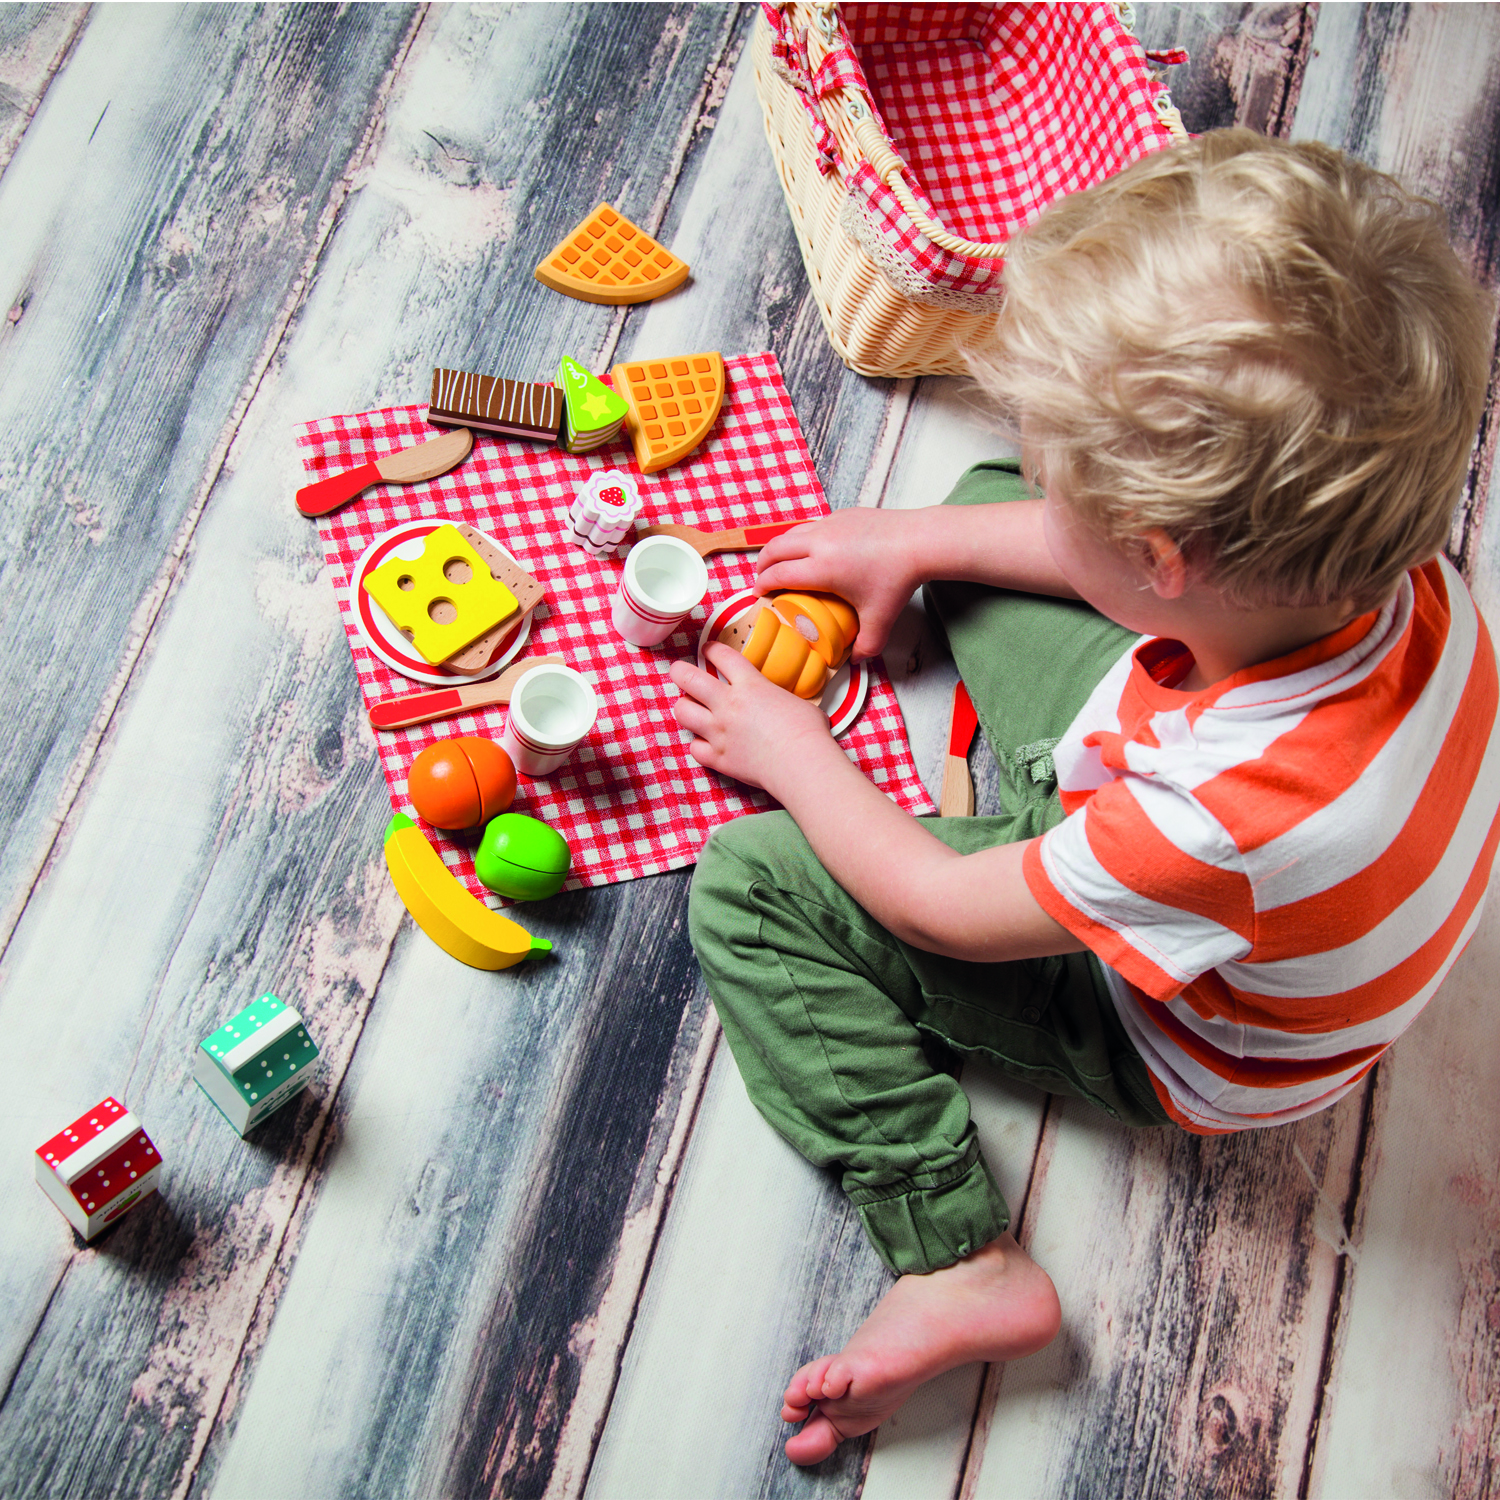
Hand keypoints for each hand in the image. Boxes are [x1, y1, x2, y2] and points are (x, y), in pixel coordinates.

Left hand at [669, 644, 834, 794]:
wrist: (801, 764)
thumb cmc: (807, 732)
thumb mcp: (796, 701)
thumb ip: (778, 698)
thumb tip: (782, 704)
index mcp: (750, 685)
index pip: (721, 656)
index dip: (711, 649)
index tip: (708, 649)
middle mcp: (728, 705)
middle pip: (688, 678)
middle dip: (679, 671)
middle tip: (680, 672)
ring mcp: (719, 732)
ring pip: (682, 712)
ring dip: (684, 707)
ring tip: (690, 708)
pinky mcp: (718, 758)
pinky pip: (695, 748)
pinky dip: (699, 745)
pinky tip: (707, 744)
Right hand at [754, 509, 926, 660]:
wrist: (919, 542)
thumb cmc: (897, 579)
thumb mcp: (880, 620)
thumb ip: (866, 645)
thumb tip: (856, 661)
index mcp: (821, 568)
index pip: (777, 575)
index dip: (762, 585)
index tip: (759, 595)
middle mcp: (819, 542)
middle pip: (773, 549)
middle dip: (762, 565)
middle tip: (763, 579)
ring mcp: (829, 524)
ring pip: (790, 533)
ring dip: (779, 549)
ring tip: (781, 563)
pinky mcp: (842, 514)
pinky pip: (811, 526)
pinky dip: (802, 539)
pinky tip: (812, 551)